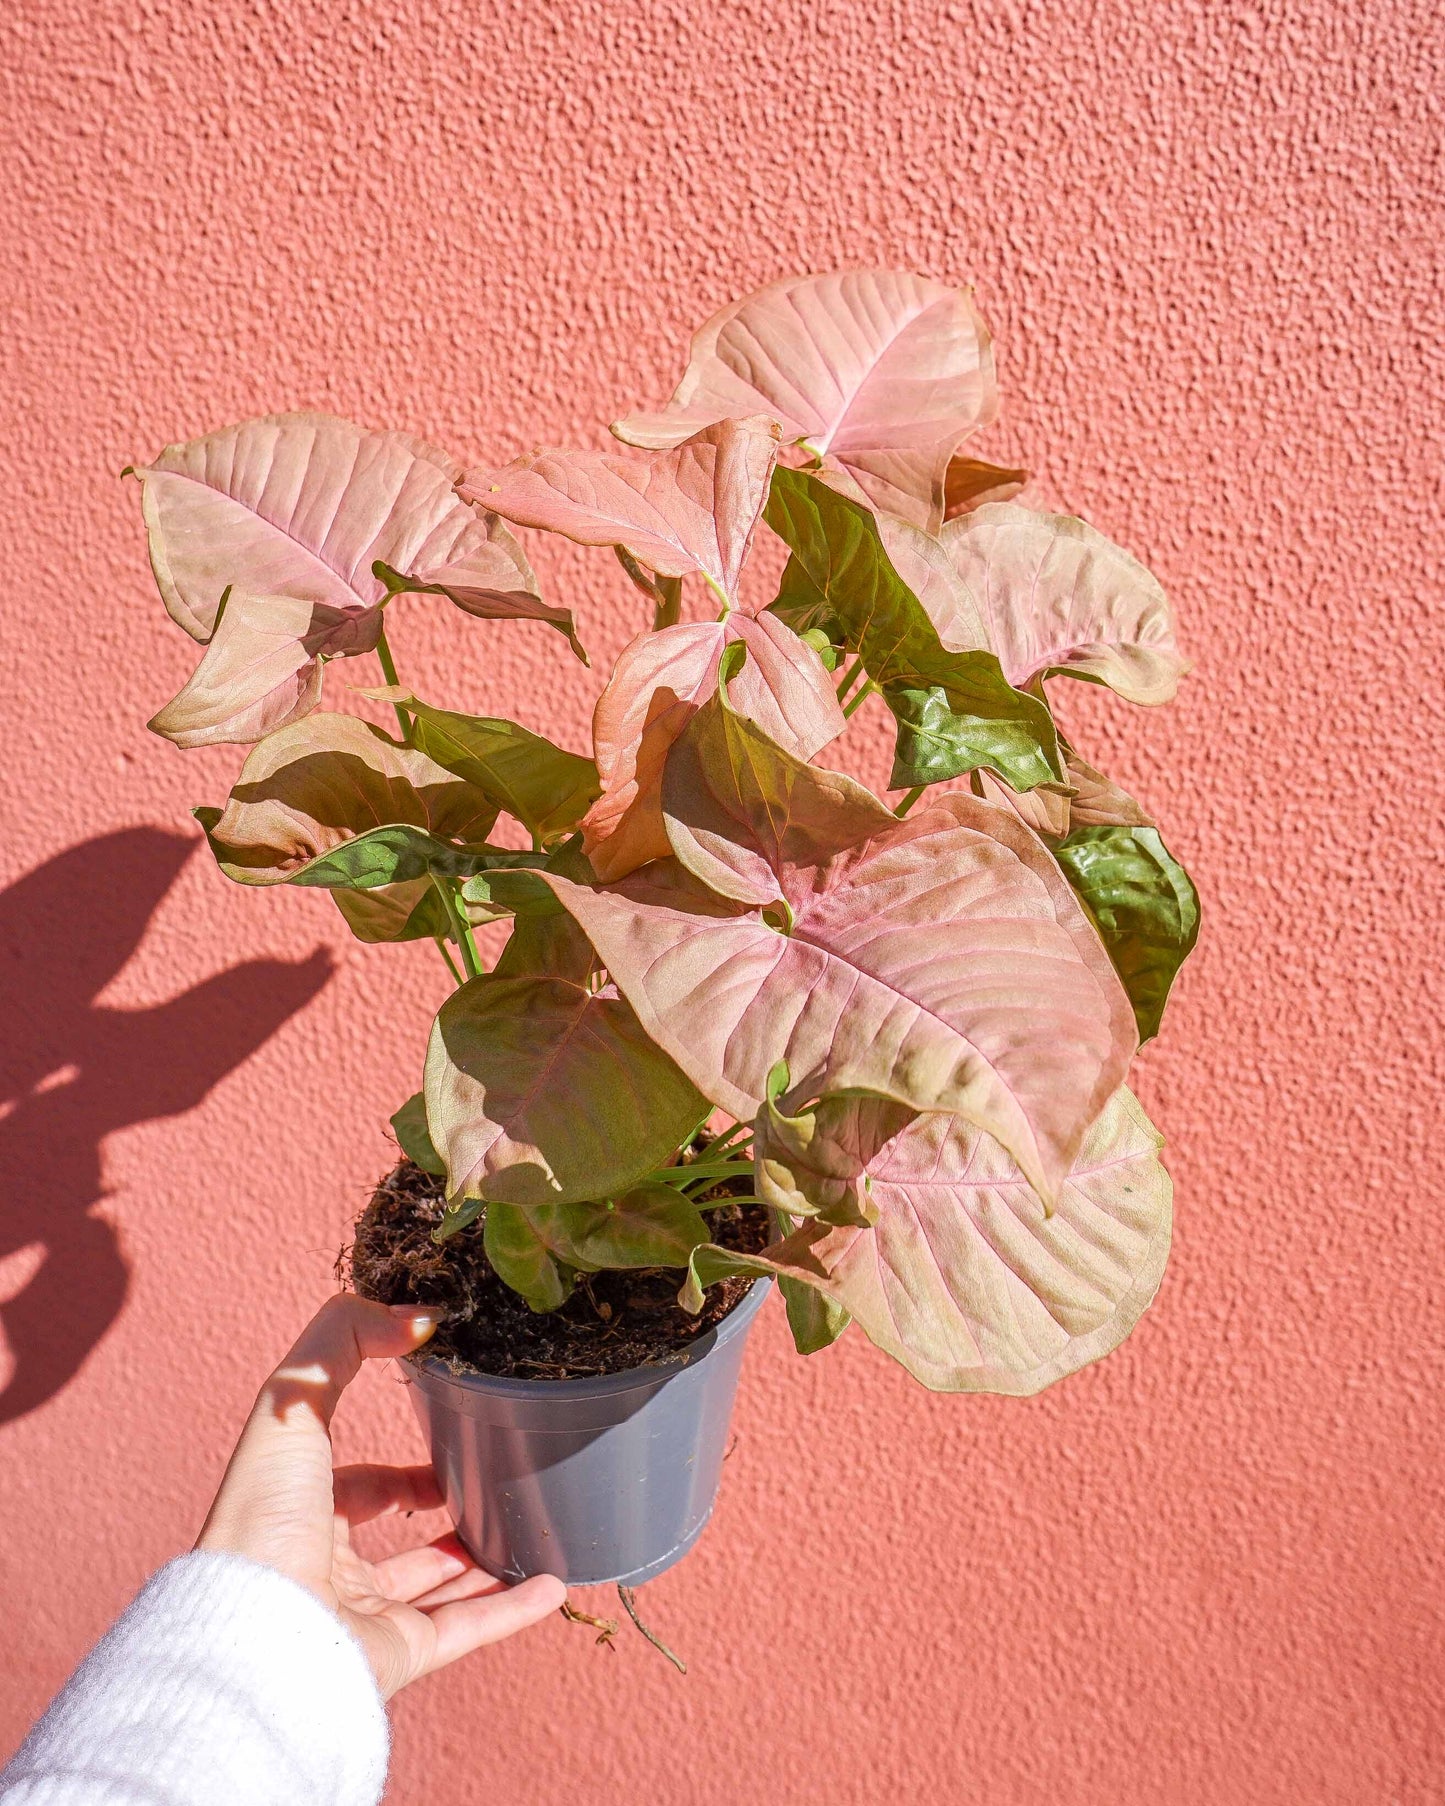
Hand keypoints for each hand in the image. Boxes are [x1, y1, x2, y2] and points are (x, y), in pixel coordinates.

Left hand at [196, 1293, 565, 1697]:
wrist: (259, 1633)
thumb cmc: (264, 1515)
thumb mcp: (294, 1400)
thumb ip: (344, 1339)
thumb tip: (420, 1316)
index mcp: (297, 1515)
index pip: (355, 1487)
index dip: (398, 1467)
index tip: (448, 1439)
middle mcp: (326, 1571)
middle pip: (397, 1543)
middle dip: (445, 1515)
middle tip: (493, 1485)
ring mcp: (361, 1618)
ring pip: (434, 1590)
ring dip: (483, 1562)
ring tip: (531, 1531)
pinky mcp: (395, 1657)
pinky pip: (465, 1631)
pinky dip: (511, 1610)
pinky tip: (553, 1584)